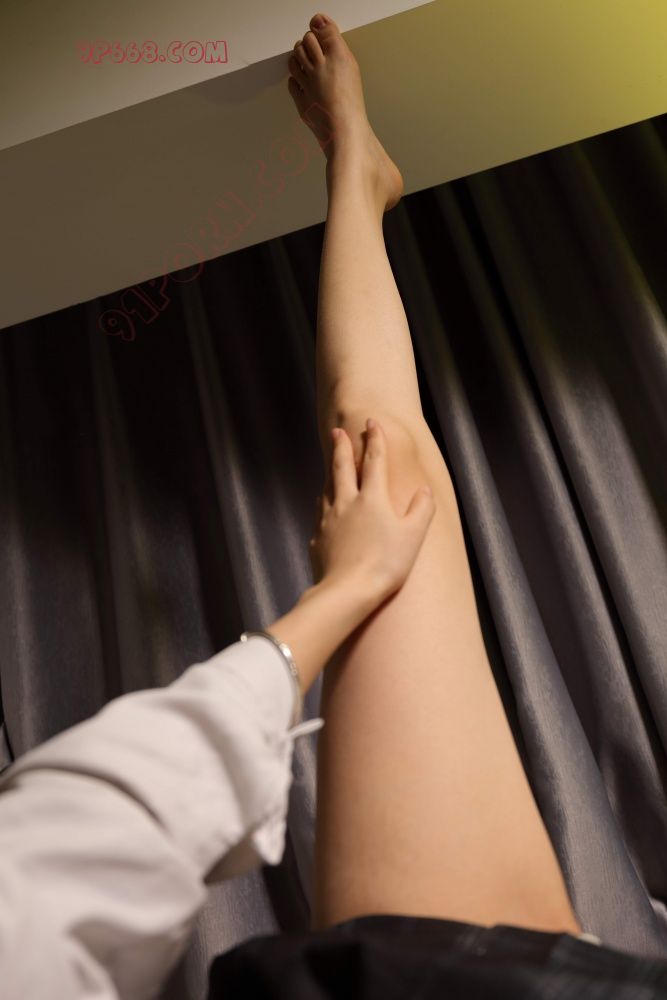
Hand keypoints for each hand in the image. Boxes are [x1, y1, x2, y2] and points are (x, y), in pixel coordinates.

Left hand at [309, 418, 435, 603]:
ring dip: (330, 473)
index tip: (371, 422)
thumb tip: (424, 490)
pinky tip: (324, 507)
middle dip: (342, 446)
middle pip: (342, 467)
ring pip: (327, 488)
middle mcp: (346, 502)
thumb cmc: (385, 564)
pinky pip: (320, 514)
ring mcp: (328, 520)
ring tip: (330, 466)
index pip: (375, 461)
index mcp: (372, 498)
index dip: (375, 439)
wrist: (347, 591)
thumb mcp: (413, 536)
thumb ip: (421, 509)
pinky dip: (323, 504)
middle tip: (338, 431)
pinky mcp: (318, 539)